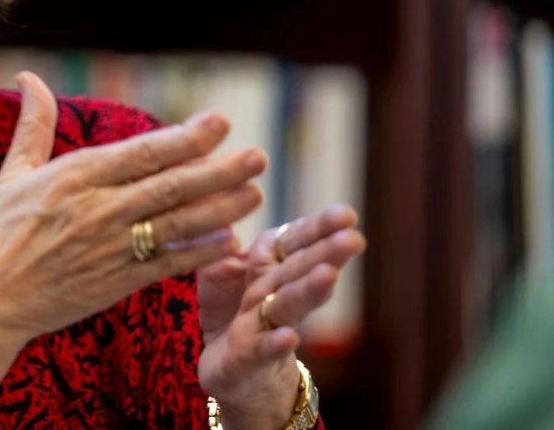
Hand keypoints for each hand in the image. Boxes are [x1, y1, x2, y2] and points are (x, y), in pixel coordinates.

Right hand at [0, 71, 264, 341]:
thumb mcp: (11, 175)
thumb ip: (33, 126)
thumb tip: (29, 78)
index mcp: (73, 177)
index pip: (142, 153)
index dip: (185, 138)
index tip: (219, 123)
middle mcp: (96, 210)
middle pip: (170, 187)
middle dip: (218, 170)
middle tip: (258, 155)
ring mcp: (108, 249)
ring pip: (176, 226)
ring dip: (220, 209)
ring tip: (255, 194)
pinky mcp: (113, 284)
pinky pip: (166, 266)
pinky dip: (198, 254)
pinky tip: (228, 242)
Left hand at [196, 205, 366, 428]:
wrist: (231, 374)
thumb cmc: (232, 314)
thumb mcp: (223, 271)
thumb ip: (230, 241)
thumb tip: (225, 202)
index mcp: (266, 269)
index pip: (294, 243)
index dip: (317, 228)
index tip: (346, 213)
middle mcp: (271, 295)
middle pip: (299, 271)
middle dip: (325, 254)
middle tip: (353, 238)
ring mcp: (262, 326)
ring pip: (288, 305)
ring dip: (308, 290)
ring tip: (329, 274)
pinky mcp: (248, 357)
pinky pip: (261, 348)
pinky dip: (275, 343)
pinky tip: (289, 337)